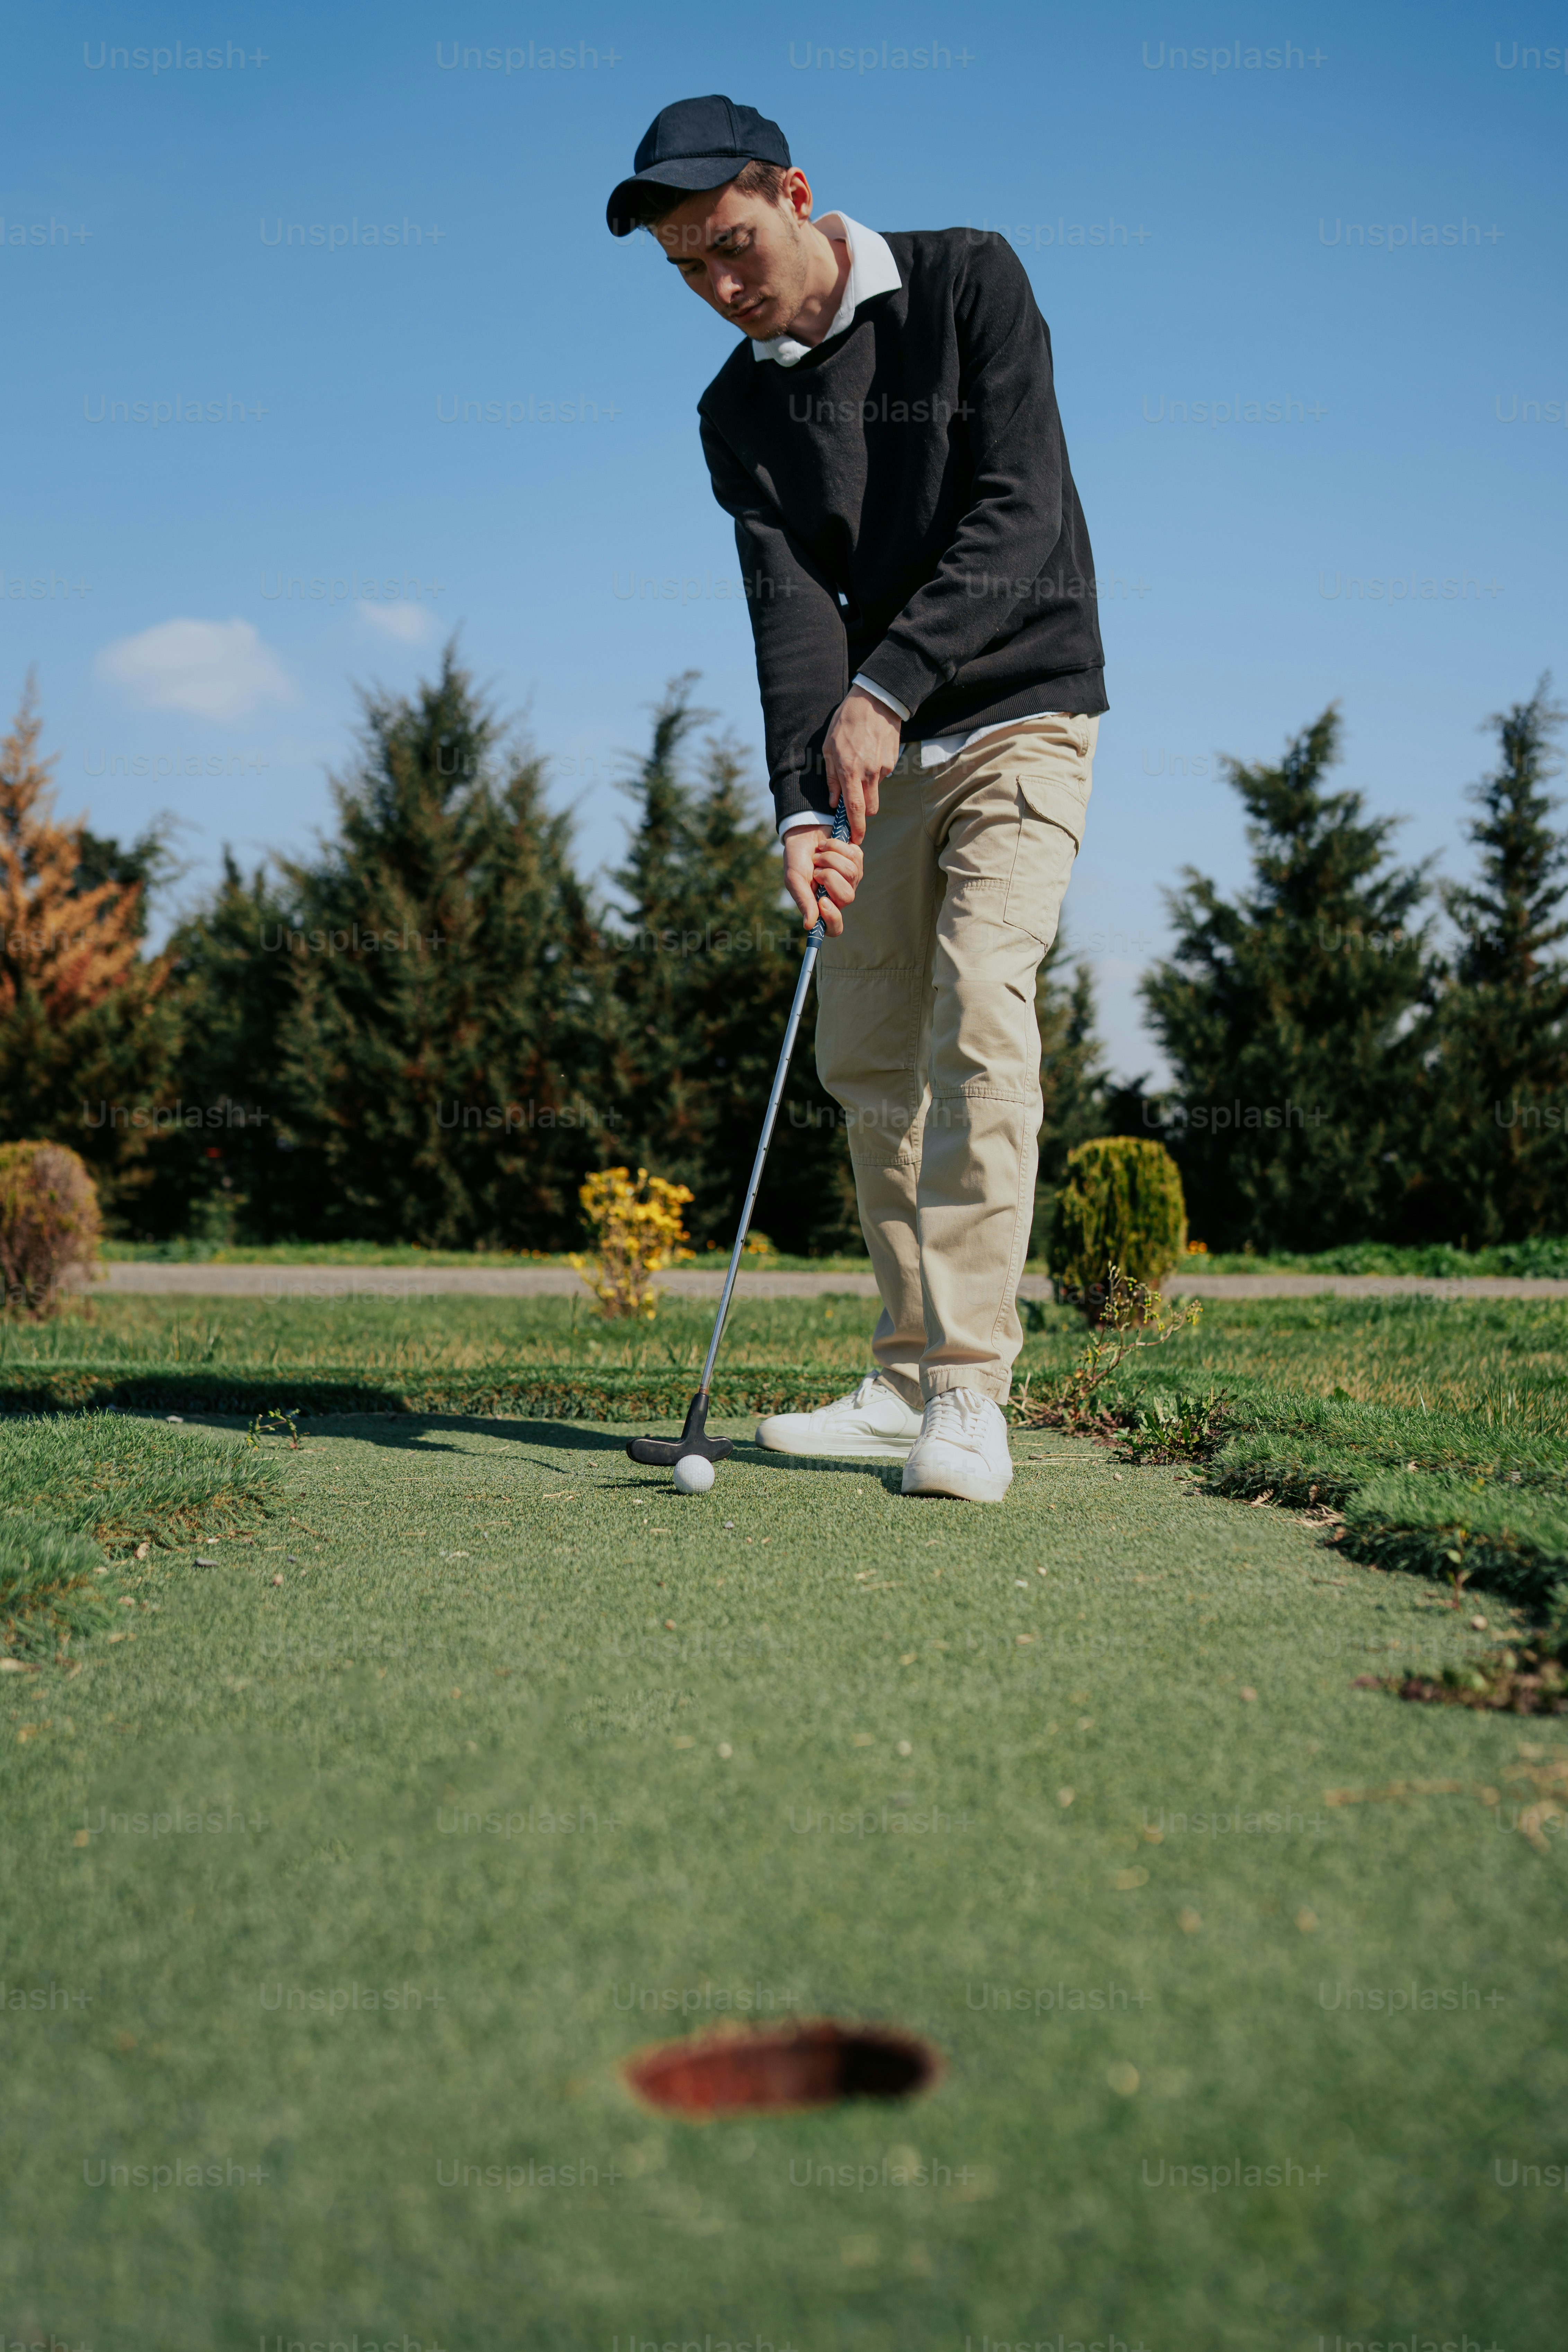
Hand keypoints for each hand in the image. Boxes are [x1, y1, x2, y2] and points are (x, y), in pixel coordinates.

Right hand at [783, 824, 862, 935]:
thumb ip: (803, 901)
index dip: (832, 918)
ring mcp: (851, 878)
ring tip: (819, 854)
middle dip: (829, 876)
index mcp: (822, 906)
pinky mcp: (857, 860)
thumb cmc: (797, 858)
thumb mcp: (794, 879)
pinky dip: (837, 846)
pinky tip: (828, 845)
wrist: (803, 832)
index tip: (822, 902)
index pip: (834, 927)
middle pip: (847, 897)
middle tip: (816, 869)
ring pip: (851, 873)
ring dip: (830, 858)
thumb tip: (809, 925)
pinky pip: (855, 856)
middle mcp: (839, 895)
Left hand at [823, 685, 900, 842]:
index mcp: (849, 771)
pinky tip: (869, 754)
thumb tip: (833, 801)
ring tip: (860, 764)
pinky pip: (882, 775)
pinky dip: (875, 772)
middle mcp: (868, 773)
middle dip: (862, 811)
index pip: (854, 808)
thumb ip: (831, 777)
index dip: (856, 827)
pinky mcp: (893, 762)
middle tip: (854, 802)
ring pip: (876, 791)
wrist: (875, 701)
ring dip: (868, 787)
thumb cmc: (846, 722)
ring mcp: (883, 768)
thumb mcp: (829, 747)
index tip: (856, 839)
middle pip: (870, 807)